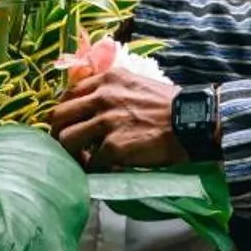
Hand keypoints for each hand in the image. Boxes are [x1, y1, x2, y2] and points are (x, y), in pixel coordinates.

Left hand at [51, 61, 183, 168]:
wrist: (192, 122)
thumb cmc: (168, 105)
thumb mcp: (135, 84)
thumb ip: (111, 90)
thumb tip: (91, 105)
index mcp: (107, 79)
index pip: (68, 94)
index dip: (66, 113)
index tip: (71, 125)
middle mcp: (102, 97)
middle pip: (58, 117)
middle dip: (59, 134)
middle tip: (68, 147)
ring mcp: (107, 121)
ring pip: (67, 140)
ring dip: (72, 155)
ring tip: (84, 161)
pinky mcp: (114, 146)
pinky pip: (91, 163)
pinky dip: (95, 170)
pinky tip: (104, 170)